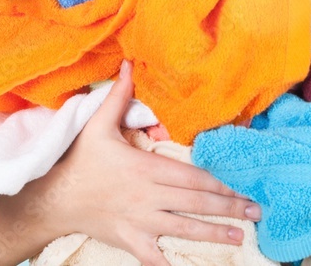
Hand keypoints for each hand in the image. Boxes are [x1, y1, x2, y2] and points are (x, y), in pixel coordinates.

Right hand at [0, 59, 262, 265]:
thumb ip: (119, 97)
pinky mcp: (130, 240)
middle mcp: (148, 196)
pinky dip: (174, 262)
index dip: (219, 182)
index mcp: (146, 168)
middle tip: (256, 210)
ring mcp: (140, 221)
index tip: (242, 185)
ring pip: (184, 228)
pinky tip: (196, 265)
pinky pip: (156, 256)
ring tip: (241, 235)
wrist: (54, 200)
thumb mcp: (98, 126)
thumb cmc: (80, 162)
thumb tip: (129, 64)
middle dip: (228, 207)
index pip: (192, 176)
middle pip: (196, 202)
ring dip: (215, 233)